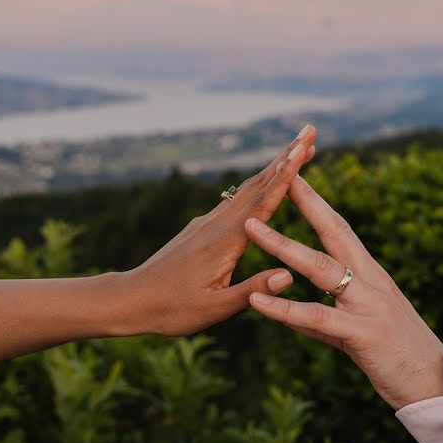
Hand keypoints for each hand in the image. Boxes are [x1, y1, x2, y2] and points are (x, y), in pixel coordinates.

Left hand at [126, 125, 316, 335]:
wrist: (131, 299)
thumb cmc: (172, 309)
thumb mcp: (215, 308)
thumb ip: (252, 290)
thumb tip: (289, 274)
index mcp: (224, 242)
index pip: (263, 202)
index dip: (287, 175)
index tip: (304, 149)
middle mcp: (216, 224)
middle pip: (258, 184)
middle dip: (287, 157)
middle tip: (310, 132)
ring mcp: (207, 223)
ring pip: (246, 189)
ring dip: (274, 168)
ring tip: (297, 151)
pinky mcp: (201, 228)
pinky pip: (235, 201)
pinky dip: (257, 186)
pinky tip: (264, 184)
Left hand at [245, 174, 442, 409]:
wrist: (438, 387)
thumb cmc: (397, 356)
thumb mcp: (355, 330)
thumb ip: (321, 317)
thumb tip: (288, 308)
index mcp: (370, 275)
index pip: (338, 228)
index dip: (315, 201)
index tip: (292, 175)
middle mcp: (370, 280)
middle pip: (334, 230)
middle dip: (305, 199)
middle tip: (279, 171)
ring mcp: (368, 304)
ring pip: (320, 267)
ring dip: (282, 245)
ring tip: (250, 228)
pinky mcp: (363, 333)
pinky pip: (317, 318)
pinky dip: (284, 308)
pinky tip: (256, 301)